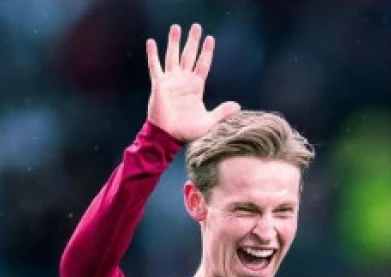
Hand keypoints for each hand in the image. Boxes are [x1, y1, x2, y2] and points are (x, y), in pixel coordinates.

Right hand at [145, 24, 240, 142]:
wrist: (169, 136)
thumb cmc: (187, 131)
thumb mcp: (209, 122)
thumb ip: (222, 112)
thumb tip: (238, 106)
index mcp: (196, 87)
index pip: (203, 64)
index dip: (207, 52)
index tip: (210, 39)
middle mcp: (184, 80)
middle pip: (189, 55)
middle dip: (193, 41)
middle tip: (196, 26)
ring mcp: (171, 81)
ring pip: (173, 56)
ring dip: (174, 42)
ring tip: (176, 27)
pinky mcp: (159, 84)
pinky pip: (155, 66)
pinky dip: (153, 54)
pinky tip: (152, 42)